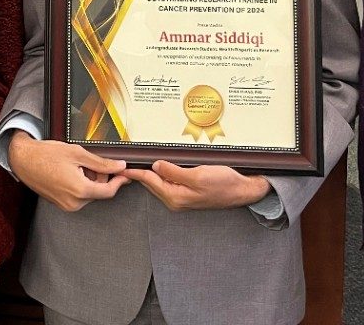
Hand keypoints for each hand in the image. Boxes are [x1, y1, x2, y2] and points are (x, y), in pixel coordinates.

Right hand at [7, 130, 128, 211]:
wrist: (23, 160)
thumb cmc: (47, 154)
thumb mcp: (77, 153)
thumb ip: (101, 163)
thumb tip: (120, 166)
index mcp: (80, 191)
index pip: (108, 191)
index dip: (119, 181)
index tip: (125, 173)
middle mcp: (74, 203)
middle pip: (99, 192)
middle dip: (101, 177)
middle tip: (93, 161)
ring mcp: (66, 205)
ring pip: (89, 193)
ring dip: (90, 180)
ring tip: (78, 164)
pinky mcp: (60, 204)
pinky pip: (78, 195)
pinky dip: (80, 184)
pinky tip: (72, 171)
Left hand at [122, 161, 271, 210]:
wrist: (242, 190)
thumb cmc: (224, 183)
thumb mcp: (198, 175)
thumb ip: (174, 171)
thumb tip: (156, 165)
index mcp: (176, 197)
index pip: (150, 180)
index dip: (135, 171)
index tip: (121, 166)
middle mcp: (176, 200)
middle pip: (152, 183)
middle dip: (138, 173)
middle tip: (123, 163)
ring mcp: (182, 198)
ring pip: (159, 183)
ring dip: (149, 173)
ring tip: (135, 163)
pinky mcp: (188, 193)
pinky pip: (169, 183)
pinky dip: (160, 174)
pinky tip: (158, 167)